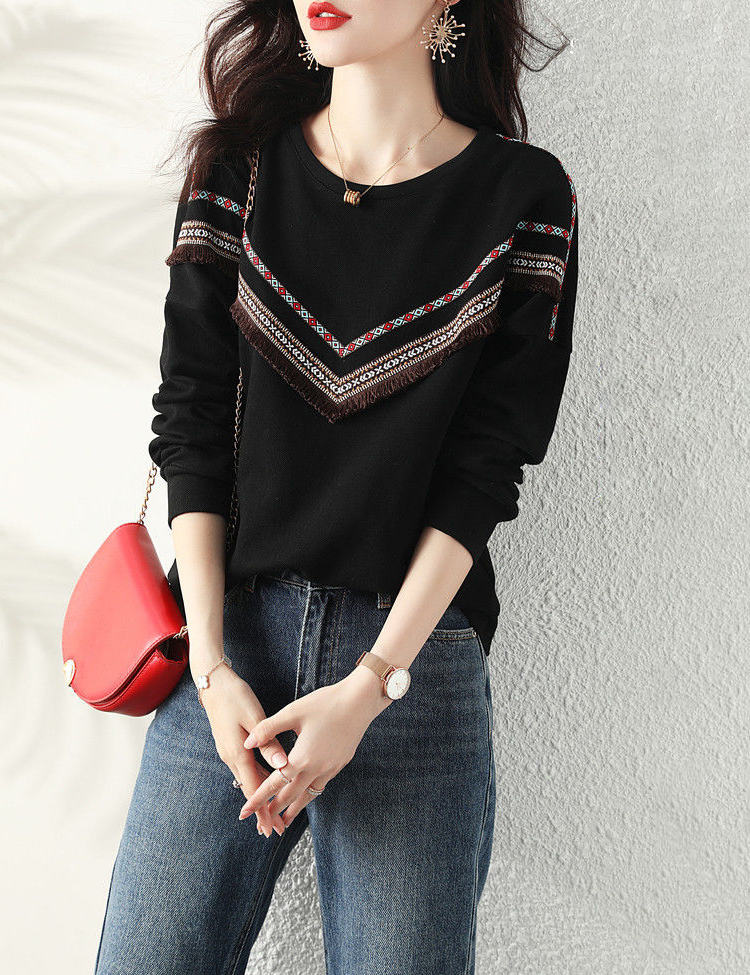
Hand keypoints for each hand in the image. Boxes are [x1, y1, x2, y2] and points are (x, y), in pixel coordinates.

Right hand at [197, 660, 289, 836]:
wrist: (213, 683)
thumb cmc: (235, 696)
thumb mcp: (253, 716)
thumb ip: (268, 742)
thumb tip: (283, 766)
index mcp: (237, 753)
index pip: (253, 789)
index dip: (263, 810)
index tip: (272, 829)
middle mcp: (231, 757)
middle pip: (249, 789)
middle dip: (262, 810)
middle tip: (276, 830)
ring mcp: (229, 752)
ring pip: (247, 780)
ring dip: (260, 796)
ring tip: (273, 812)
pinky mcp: (231, 745)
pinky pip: (245, 769)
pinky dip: (256, 780)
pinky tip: (265, 783)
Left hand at [238, 666, 390, 827]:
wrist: (360, 701)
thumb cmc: (326, 703)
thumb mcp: (293, 712)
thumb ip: (268, 728)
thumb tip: (247, 742)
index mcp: (302, 757)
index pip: (275, 784)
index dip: (258, 799)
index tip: (244, 812)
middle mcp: (317, 768)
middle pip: (291, 796)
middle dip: (275, 810)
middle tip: (262, 823)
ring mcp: (331, 768)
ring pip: (309, 795)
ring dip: (294, 808)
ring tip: (284, 820)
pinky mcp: (340, 764)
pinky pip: (321, 785)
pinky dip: (310, 794)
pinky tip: (306, 793)